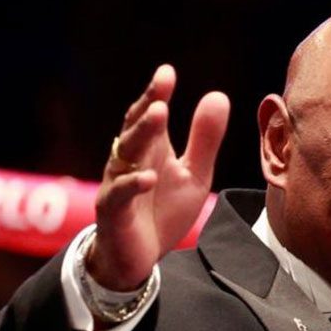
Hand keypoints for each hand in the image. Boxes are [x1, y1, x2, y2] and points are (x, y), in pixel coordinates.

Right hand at [86, 65, 229, 290]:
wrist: (139, 257)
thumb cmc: (163, 211)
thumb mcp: (194, 175)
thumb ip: (204, 140)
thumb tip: (218, 95)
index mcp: (150, 149)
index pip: (149, 116)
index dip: (156, 93)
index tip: (167, 73)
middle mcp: (129, 162)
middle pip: (135, 130)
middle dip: (147, 110)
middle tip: (161, 94)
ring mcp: (118, 185)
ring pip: (125, 156)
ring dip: (141, 135)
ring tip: (158, 115)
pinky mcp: (112, 212)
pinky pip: (119, 195)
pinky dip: (132, 185)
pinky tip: (148, 177)